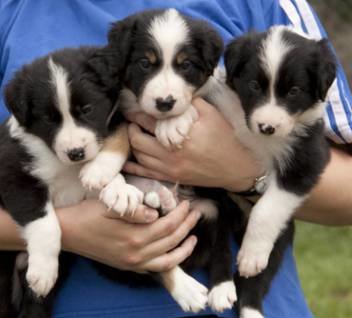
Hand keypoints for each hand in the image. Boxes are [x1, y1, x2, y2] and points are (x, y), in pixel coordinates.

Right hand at [58, 200, 200, 272]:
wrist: (68, 233)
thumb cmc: (88, 214)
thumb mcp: (109, 206)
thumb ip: (134, 210)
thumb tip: (156, 213)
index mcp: (133, 236)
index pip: (167, 226)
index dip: (179, 214)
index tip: (186, 203)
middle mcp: (136, 253)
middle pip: (171, 241)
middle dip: (186, 226)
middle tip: (195, 213)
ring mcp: (133, 262)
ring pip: (167, 260)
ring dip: (184, 249)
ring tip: (193, 237)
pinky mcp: (128, 266)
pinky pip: (155, 269)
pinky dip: (170, 262)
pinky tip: (175, 252)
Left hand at [124, 98, 261, 191]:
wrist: (235, 168)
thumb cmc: (224, 139)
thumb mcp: (212, 114)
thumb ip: (191, 103)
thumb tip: (174, 94)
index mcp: (181, 134)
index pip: (150, 120)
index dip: (138, 112)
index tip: (132, 105)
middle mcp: (172, 153)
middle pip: (139, 139)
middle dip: (131, 127)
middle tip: (132, 119)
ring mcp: (170, 168)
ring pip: (139, 156)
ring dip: (132, 144)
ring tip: (133, 133)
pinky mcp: (172, 178)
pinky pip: (146, 174)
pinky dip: (133, 168)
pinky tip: (126, 163)